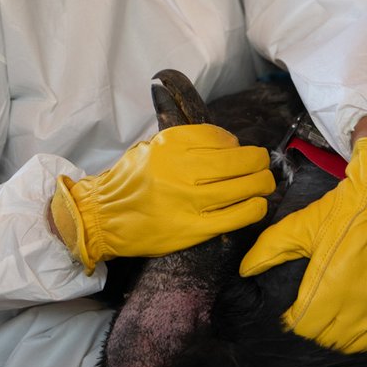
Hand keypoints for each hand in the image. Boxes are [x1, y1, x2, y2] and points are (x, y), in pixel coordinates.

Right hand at [50, 124, 274, 273]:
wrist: (102, 217)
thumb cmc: (131, 181)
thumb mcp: (152, 148)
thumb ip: (187, 142)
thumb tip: (230, 144)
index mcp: (170, 146)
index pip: (221, 138)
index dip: (236, 144)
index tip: (238, 150)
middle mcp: (181, 170)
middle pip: (239, 160)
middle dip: (259, 161)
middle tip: (263, 164)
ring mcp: (188, 201)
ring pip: (244, 187)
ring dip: (262, 183)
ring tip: (265, 183)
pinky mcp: (192, 229)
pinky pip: (237, 216)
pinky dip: (254, 209)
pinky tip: (257, 205)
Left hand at [239, 137, 366, 352]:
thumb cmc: (348, 211)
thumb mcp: (302, 225)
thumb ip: (270, 249)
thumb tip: (245, 270)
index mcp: (327, 287)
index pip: (301, 325)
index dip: (292, 319)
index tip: (292, 310)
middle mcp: (354, 305)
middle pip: (325, 337)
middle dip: (313, 327)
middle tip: (312, 313)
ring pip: (352, 344)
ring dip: (338, 337)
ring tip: (333, 322)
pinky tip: (359, 328)